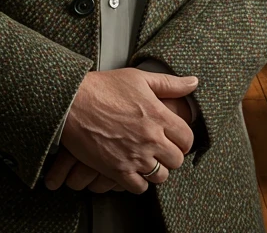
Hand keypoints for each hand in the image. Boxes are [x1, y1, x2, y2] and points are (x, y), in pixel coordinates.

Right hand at [43, 70, 196, 194]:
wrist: (73, 102)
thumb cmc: (105, 87)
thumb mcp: (139, 78)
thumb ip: (170, 83)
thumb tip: (193, 82)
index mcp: (158, 115)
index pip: (187, 138)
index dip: (183, 139)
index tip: (174, 137)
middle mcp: (150, 138)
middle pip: (176, 160)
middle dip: (171, 154)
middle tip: (160, 148)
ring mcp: (134, 156)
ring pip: (161, 176)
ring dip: (157, 169)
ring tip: (147, 159)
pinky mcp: (117, 170)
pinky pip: (140, 188)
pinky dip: (139, 182)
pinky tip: (133, 169)